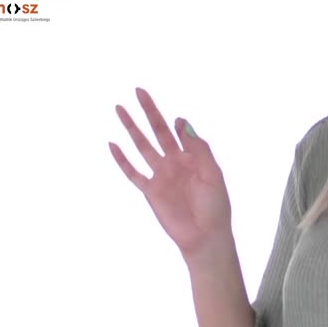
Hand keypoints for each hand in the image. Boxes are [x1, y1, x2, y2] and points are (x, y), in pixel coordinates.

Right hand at [108, 88, 232, 260]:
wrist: (205, 235)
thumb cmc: (215, 206)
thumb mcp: (212, 173)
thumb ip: (198, 148)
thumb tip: (181, 121)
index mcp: (192, 157)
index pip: (179, 131)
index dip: (176, 123)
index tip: (175, 120)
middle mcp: (174, 162)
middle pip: (157, 131)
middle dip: (148, 111)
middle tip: (138, 91)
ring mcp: (160, 175)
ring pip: (142, 146)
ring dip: (131, 128)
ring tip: (119, 108)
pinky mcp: (150, 191)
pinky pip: (132, 173)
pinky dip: (122, 160)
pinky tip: (112, 145)